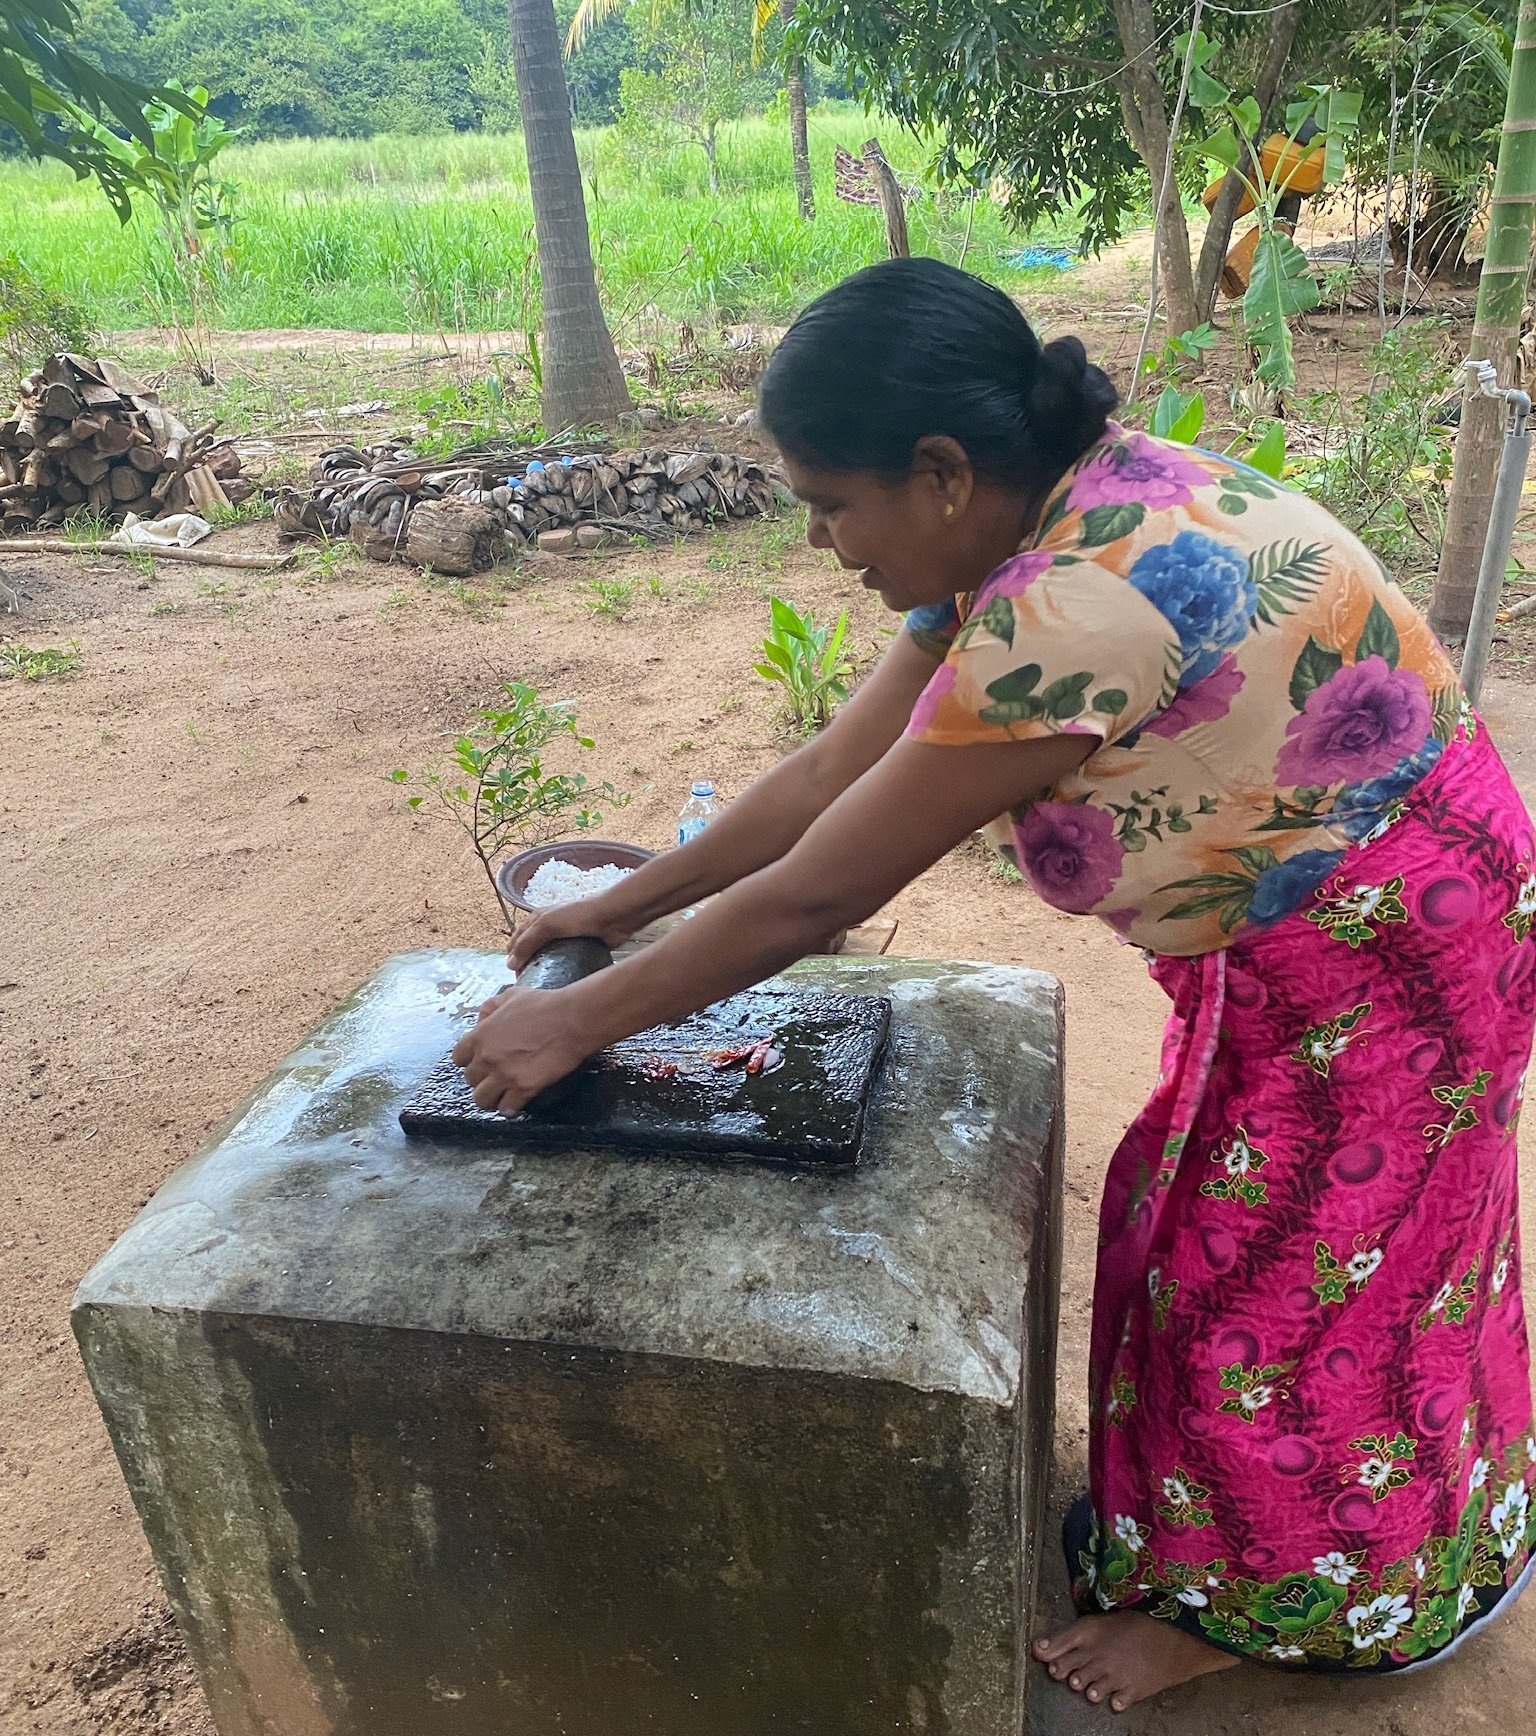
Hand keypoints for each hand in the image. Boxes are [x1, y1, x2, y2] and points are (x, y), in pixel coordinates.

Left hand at [452, 985, 590, 1115]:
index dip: (469, 1061)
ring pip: (482, 1100)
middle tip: (496, 1077)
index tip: (481, 1062)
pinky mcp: (523, 1088)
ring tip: (502, 1094)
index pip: (458, 1058)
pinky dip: (511, 1107)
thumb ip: (491, 1007)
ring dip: (491, 1098)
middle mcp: (487, 1057)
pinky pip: (506, 1108)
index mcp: (481, 1035)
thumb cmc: (545, 1005)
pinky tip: (517, 1101)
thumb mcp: (511, 995)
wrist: (571, 1019)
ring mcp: (504, 1075)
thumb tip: (482, 1020)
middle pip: (470, 1080)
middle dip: (482, 1079)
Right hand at [507, 893, 635, 972]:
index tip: (514, 975)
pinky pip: (566, 964)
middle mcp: (549, 929)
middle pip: (532, 951)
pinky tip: (560, 984)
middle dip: (527, 966)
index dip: (513, 956)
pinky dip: (562, 973)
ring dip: (545, 972)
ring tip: (542, 988)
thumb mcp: (547, 925)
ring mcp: (565, 940)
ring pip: (549, 960)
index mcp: (537, 919)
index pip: (517, 940)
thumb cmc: (579, 915)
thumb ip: (527, 942)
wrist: (613, 917)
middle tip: (528, 984)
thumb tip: (510, 964)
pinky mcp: (579, 950)